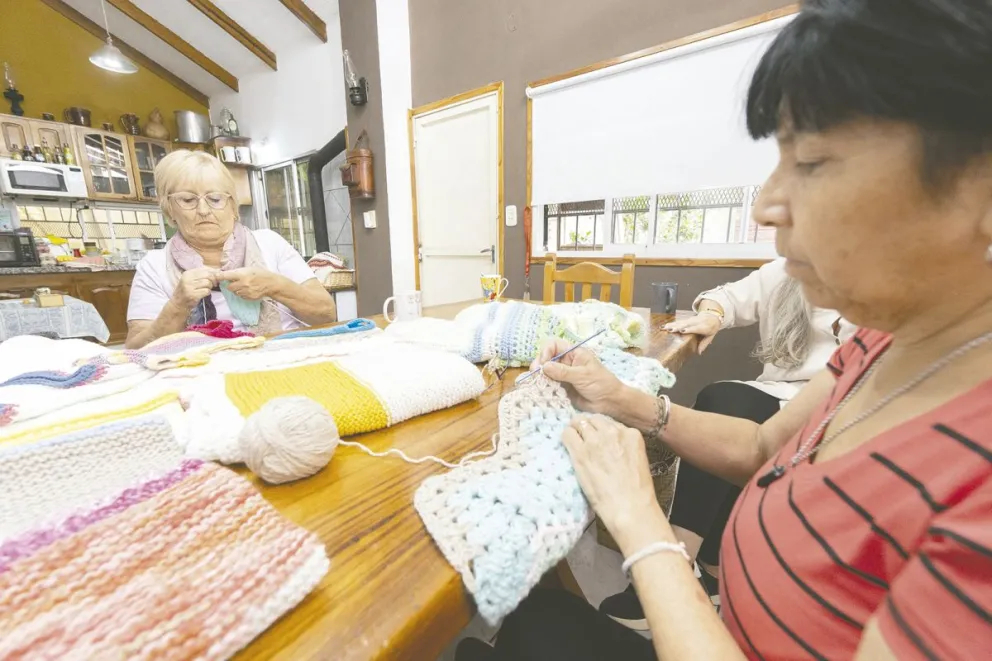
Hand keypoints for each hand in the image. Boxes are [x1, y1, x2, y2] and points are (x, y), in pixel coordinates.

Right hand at [172, 267, 217, 309]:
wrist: (178, 304)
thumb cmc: (187, 291)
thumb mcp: (192, 280)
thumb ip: (203, 274)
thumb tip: (218, 271)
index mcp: (188, 273)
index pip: (205, 269)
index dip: (214, 272)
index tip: (217, 276)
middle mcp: (188, 278)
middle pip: (208, 275)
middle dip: (214, 280)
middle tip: (214, 284)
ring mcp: (189, 287)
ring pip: (208, 283)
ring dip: (210, 287)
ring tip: (205, 289)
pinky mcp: (192, 295)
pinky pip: (207, 291)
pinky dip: (208, 293)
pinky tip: (203, 294)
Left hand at [218, 267, 275, 300]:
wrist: (271, 284)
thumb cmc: (260, 274)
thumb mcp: (249, 269)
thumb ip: (238, 272)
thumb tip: (227, 274)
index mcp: (241, 275)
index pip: (226, 276)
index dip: (219, 277)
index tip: (215, 277)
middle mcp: (242, 284)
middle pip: (229, 287)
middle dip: (230, 285)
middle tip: (235, 282)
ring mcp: (245, 292)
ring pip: (235, 292)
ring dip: (237, 289)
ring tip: (244, 285)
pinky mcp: (248, 297)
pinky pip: (241, 296)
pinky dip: (242, 293)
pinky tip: (248, 289)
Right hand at [532, 339, 624, 415]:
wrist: (609, 402)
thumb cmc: (601, 383)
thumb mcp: (583, 375)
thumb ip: (563, 371)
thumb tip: (544, 366)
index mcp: (573, 353)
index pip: (554, 345)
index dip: (546, 351)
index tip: (544, 362)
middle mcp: (565, 362)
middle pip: (546, 358)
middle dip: (539, 364)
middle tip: (535, 373)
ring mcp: (562, 375)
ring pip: (545, 372)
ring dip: (538, 376)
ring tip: (536, 383)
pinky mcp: (561, 387)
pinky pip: (548, 384)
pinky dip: (542, 386)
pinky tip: (539, 389)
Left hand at [562, 414, 666, 545]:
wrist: (630, 506)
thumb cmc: (636, 490)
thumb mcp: (638, 460)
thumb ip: (624, 447)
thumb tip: (610, 446)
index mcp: (631, 434)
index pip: (609, 422)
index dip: (601, 430)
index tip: (597, 438)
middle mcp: (612, 433)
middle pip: (593, 420)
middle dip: (587, 426)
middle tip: (582, 437)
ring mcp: (595, 441)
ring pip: (579, 422)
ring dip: (575, 429)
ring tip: (573, 439)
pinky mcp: (581, 452)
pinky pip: (568, 434)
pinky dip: (566, 437)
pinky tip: (567, 444)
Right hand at [663, 312, 720, 353]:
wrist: (712, 316)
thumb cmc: (711, 328)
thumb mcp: (710, 336)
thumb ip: (704, 344)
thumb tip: (699, 352)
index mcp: (703, 327)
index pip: (695, 328)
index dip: (689, 329)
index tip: (682, 330)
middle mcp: (696, 322)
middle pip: (685, 325)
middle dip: (677, 327)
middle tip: (669, 330)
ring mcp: (691, 320)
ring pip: (681, 322)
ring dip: (672, 325)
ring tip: (664, 328)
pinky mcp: (687, 319)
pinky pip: (679, 321)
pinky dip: (671, 323)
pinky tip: (665, 325)